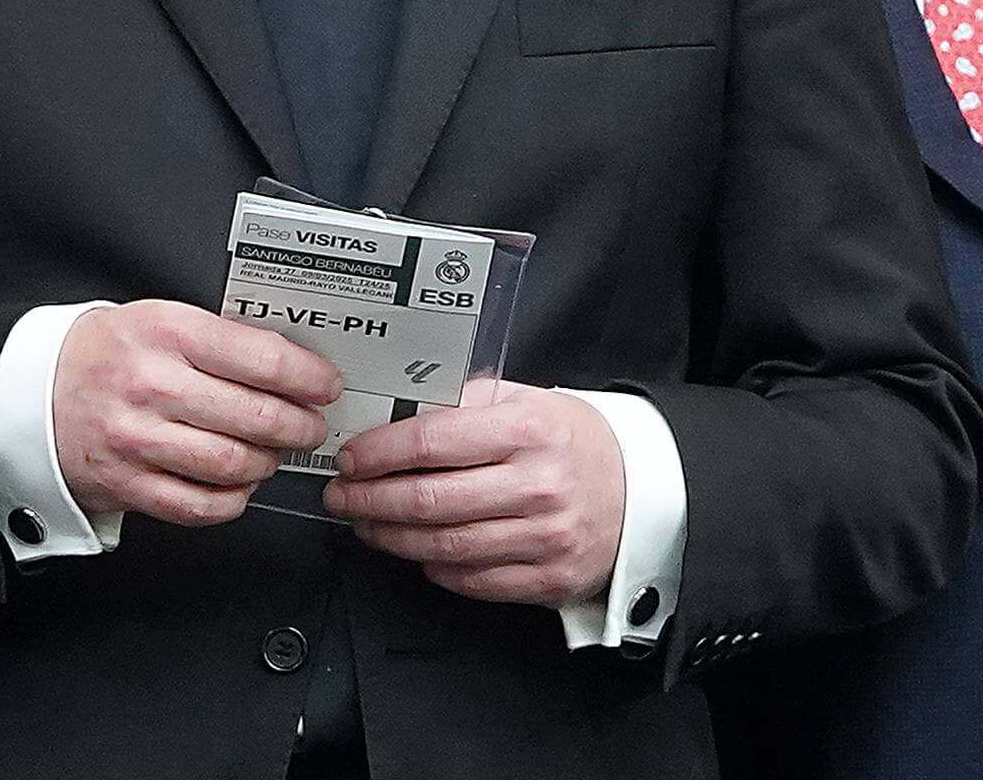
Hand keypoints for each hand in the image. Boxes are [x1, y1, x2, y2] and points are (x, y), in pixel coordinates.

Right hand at [51, 301, 342, 527]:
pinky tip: (238, 483)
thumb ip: (220, 338)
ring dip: (267, 462)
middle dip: (298, 426)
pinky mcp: (126, 483)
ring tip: (271, 451)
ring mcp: (136, 439)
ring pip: (232, 464)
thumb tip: (293, 364)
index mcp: (166, 332)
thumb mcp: (158, 319)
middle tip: (310, 425)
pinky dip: (232, 499)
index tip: (325, 385)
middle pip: (254, 416)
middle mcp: (151, 385)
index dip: (307, 377)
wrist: (31, 393)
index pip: (259, 357)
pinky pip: (199, 504)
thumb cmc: (105, 354)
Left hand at [323, 382, 624, 606]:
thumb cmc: (571, 442)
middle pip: (429, 501)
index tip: (350, 457)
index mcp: (528, 431)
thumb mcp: (526, 401)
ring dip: (391, 537)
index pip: (432, 442)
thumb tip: (396, 409)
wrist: (640, 491)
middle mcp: (537, 486)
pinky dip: (435, 569)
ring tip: (366, 523)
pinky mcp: (550, 579)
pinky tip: (416, 552)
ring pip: (444, 547)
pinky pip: (473, 581)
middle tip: (342, 495)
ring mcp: (545, 538)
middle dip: (370, 499)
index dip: (379, 452)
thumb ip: (465, 401)